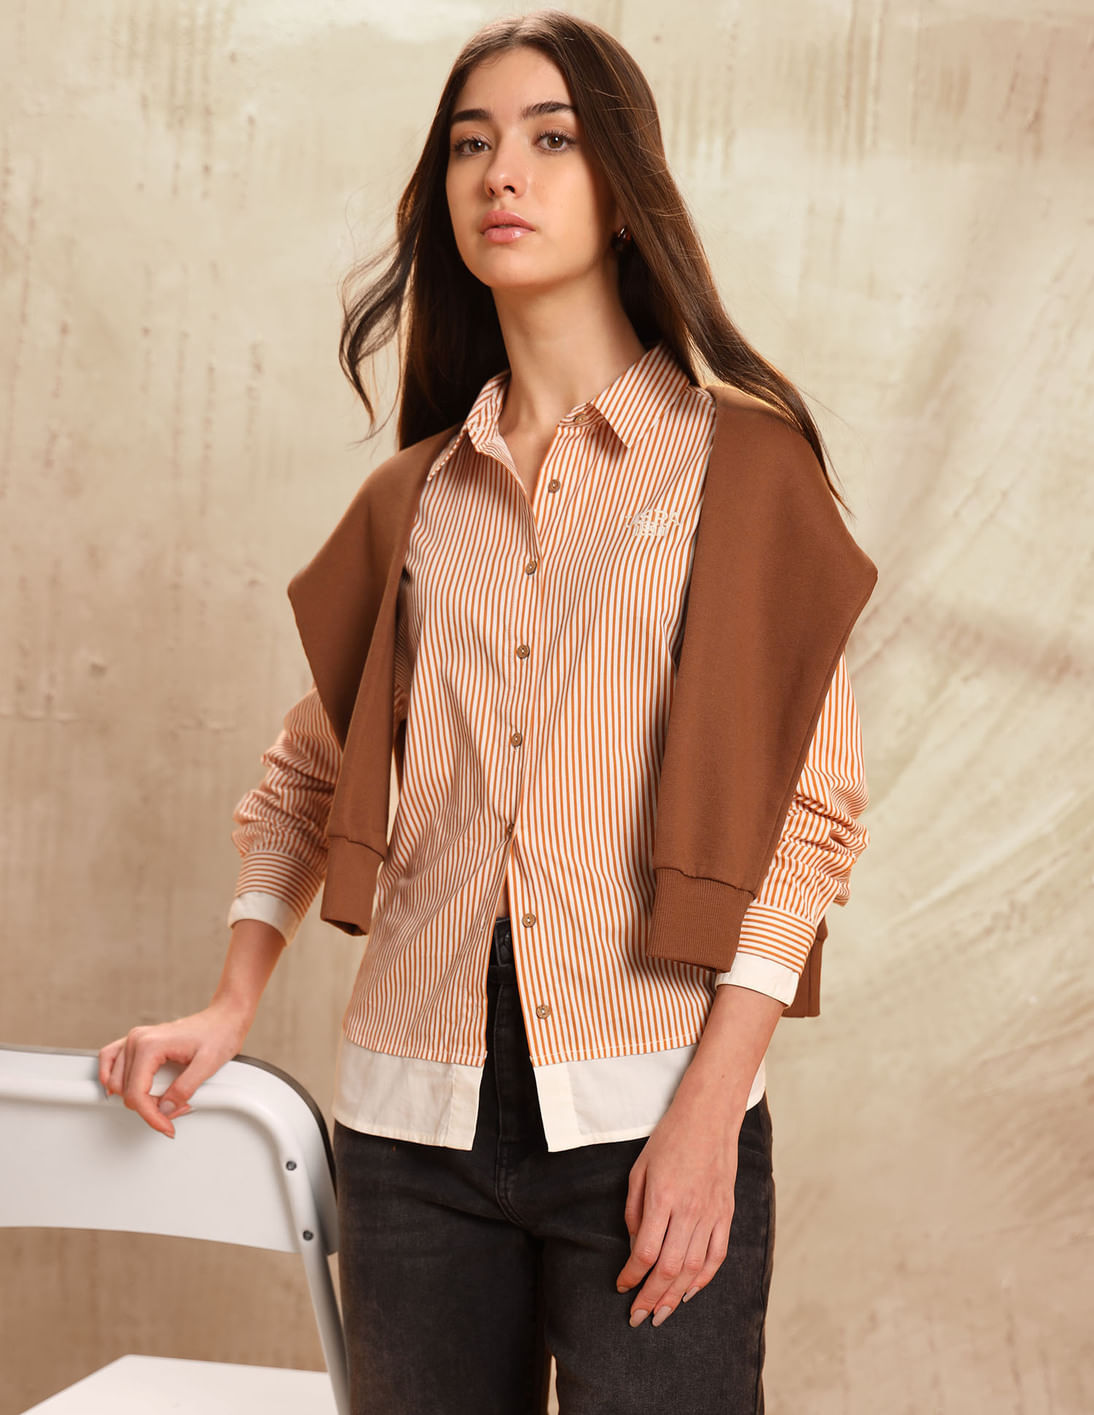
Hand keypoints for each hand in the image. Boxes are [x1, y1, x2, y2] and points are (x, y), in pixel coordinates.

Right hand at [98, 1001, 251, 1138]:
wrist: (224, 1018)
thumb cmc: (219, 1034)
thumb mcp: (208, 1065)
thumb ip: (185, 1089)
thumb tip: (165, 1109)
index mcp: (151, 1045)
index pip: (137, 1093)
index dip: (151, 1116)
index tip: (166, 1126)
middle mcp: (138, 1040)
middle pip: (126, 1091)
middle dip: (149, 1107)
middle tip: (174, 1110)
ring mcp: (136, 1038)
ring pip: (116, 1081)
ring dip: (136, 1098)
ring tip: (161, 1102)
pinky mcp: (138, 1040)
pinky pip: (110, 1059)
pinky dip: (111, 1077)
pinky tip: (118, 1089)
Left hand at [615, 1082, 744, 1327]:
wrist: (708, 1117)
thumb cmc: (668, 1139)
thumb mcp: (639, 1169)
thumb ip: (634, 1210)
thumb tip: (634, 1246)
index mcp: (662, 1198)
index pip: (645, 1252)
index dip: (631, 1276)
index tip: (621, 1286)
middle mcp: (688, 1210)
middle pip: (669, 1268)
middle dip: (651, 1298)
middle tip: (638, 1317)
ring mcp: (711, 1214)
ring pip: (694, 1268)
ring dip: (676, 1296)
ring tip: (662, 1314)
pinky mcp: (726, 1213)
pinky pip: (717, 1255)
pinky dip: (704, 1279)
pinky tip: (690, 1292)